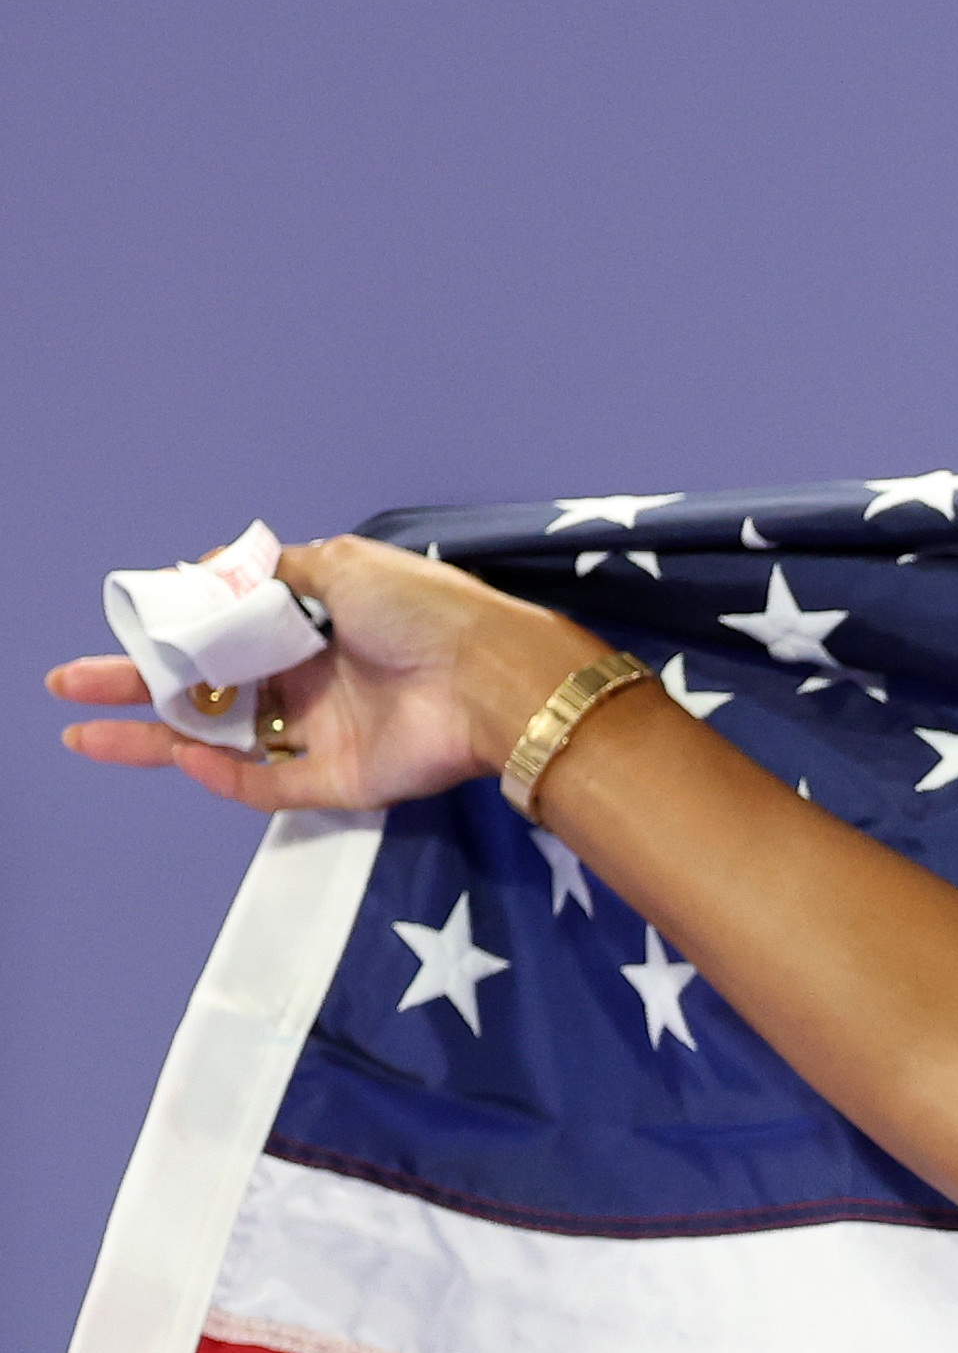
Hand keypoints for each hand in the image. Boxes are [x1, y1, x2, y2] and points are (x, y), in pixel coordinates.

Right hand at [48, 534, 596, 815]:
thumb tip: (207, 573)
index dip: (171, 634)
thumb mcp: (339, 566)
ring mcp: (324, 731)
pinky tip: (178, 754)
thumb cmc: (424, 612)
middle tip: (69, 684)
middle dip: (135, 686)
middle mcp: (313, 678)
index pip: (225, 633)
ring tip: (83, 733)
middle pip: (208, 689)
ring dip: (153, 736)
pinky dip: (222, 775)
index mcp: (313, 624)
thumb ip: (271, 574)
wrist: (493, 676)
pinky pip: (268, 786)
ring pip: (223, 741)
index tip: (124, 628)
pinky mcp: (342, 780)